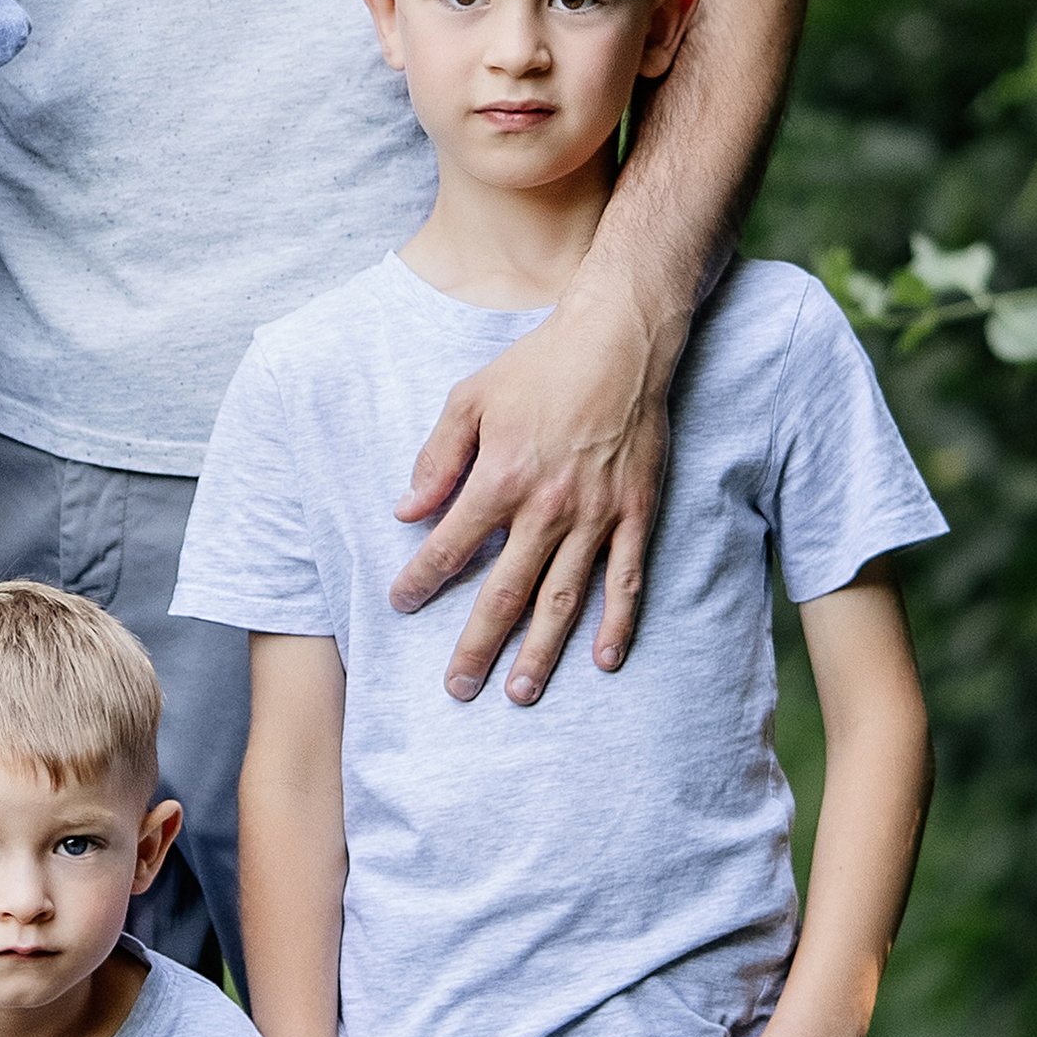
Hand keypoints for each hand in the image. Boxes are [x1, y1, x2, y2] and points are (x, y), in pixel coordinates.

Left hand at [390, 279, 678, 701]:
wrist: (618, 343)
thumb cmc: (537, 367)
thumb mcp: (469, 398)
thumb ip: (436, 458)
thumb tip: (406, 510)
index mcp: (500, 478)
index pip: (450, 546)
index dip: (421, 580)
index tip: (400, 605)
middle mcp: (547, 507)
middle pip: (504, 592)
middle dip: (478, 645)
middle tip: (457, 689)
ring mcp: (597, 516)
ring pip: (563, 599)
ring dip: (540, 651)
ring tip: (520, 693)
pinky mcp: (636, 514)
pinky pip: (625, 579)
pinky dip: (616, 622)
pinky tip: (603, 659)